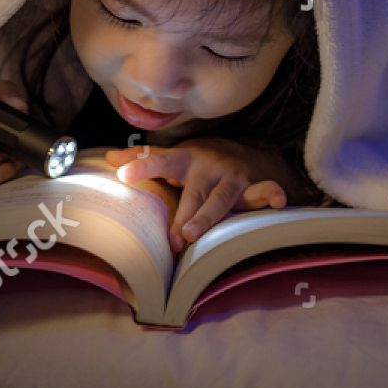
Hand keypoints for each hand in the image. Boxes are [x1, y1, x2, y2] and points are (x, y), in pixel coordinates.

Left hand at [104, 137, 287, 251]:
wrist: (247, 152)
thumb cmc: (201, 161)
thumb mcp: (175, 156)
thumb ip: (144, 159)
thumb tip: (109, 159)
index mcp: (186, 159)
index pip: (161, 160)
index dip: (143, 165)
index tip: (124, 173)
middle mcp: (209, 168)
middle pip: (194, 192)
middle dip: (184, 213)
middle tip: (172, 236)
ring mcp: (233, 177)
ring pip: (222, 199)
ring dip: (208, 216)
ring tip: (193, 234)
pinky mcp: (254, 187)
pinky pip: (264, 190)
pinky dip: (271, 194)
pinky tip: (278, 200)